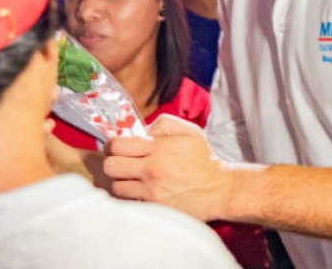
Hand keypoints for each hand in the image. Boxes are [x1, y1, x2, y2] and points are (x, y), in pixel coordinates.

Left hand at [102, 115, 232, 220]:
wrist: (220, 189)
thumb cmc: (203, 159)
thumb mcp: (188, 131)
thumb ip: (162, 123)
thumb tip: (139, 131)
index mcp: (158, 148)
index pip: (117, 145)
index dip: (112, 145)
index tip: (117, 148)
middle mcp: (153, 169)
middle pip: (110, 166)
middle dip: (112, 163)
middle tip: (120, 163)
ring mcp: (153, 191)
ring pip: (116, 186)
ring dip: (121, 182)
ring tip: (131, 179)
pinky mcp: (156, 208)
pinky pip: (129, 201)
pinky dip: (131, 196)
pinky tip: (139, 191)